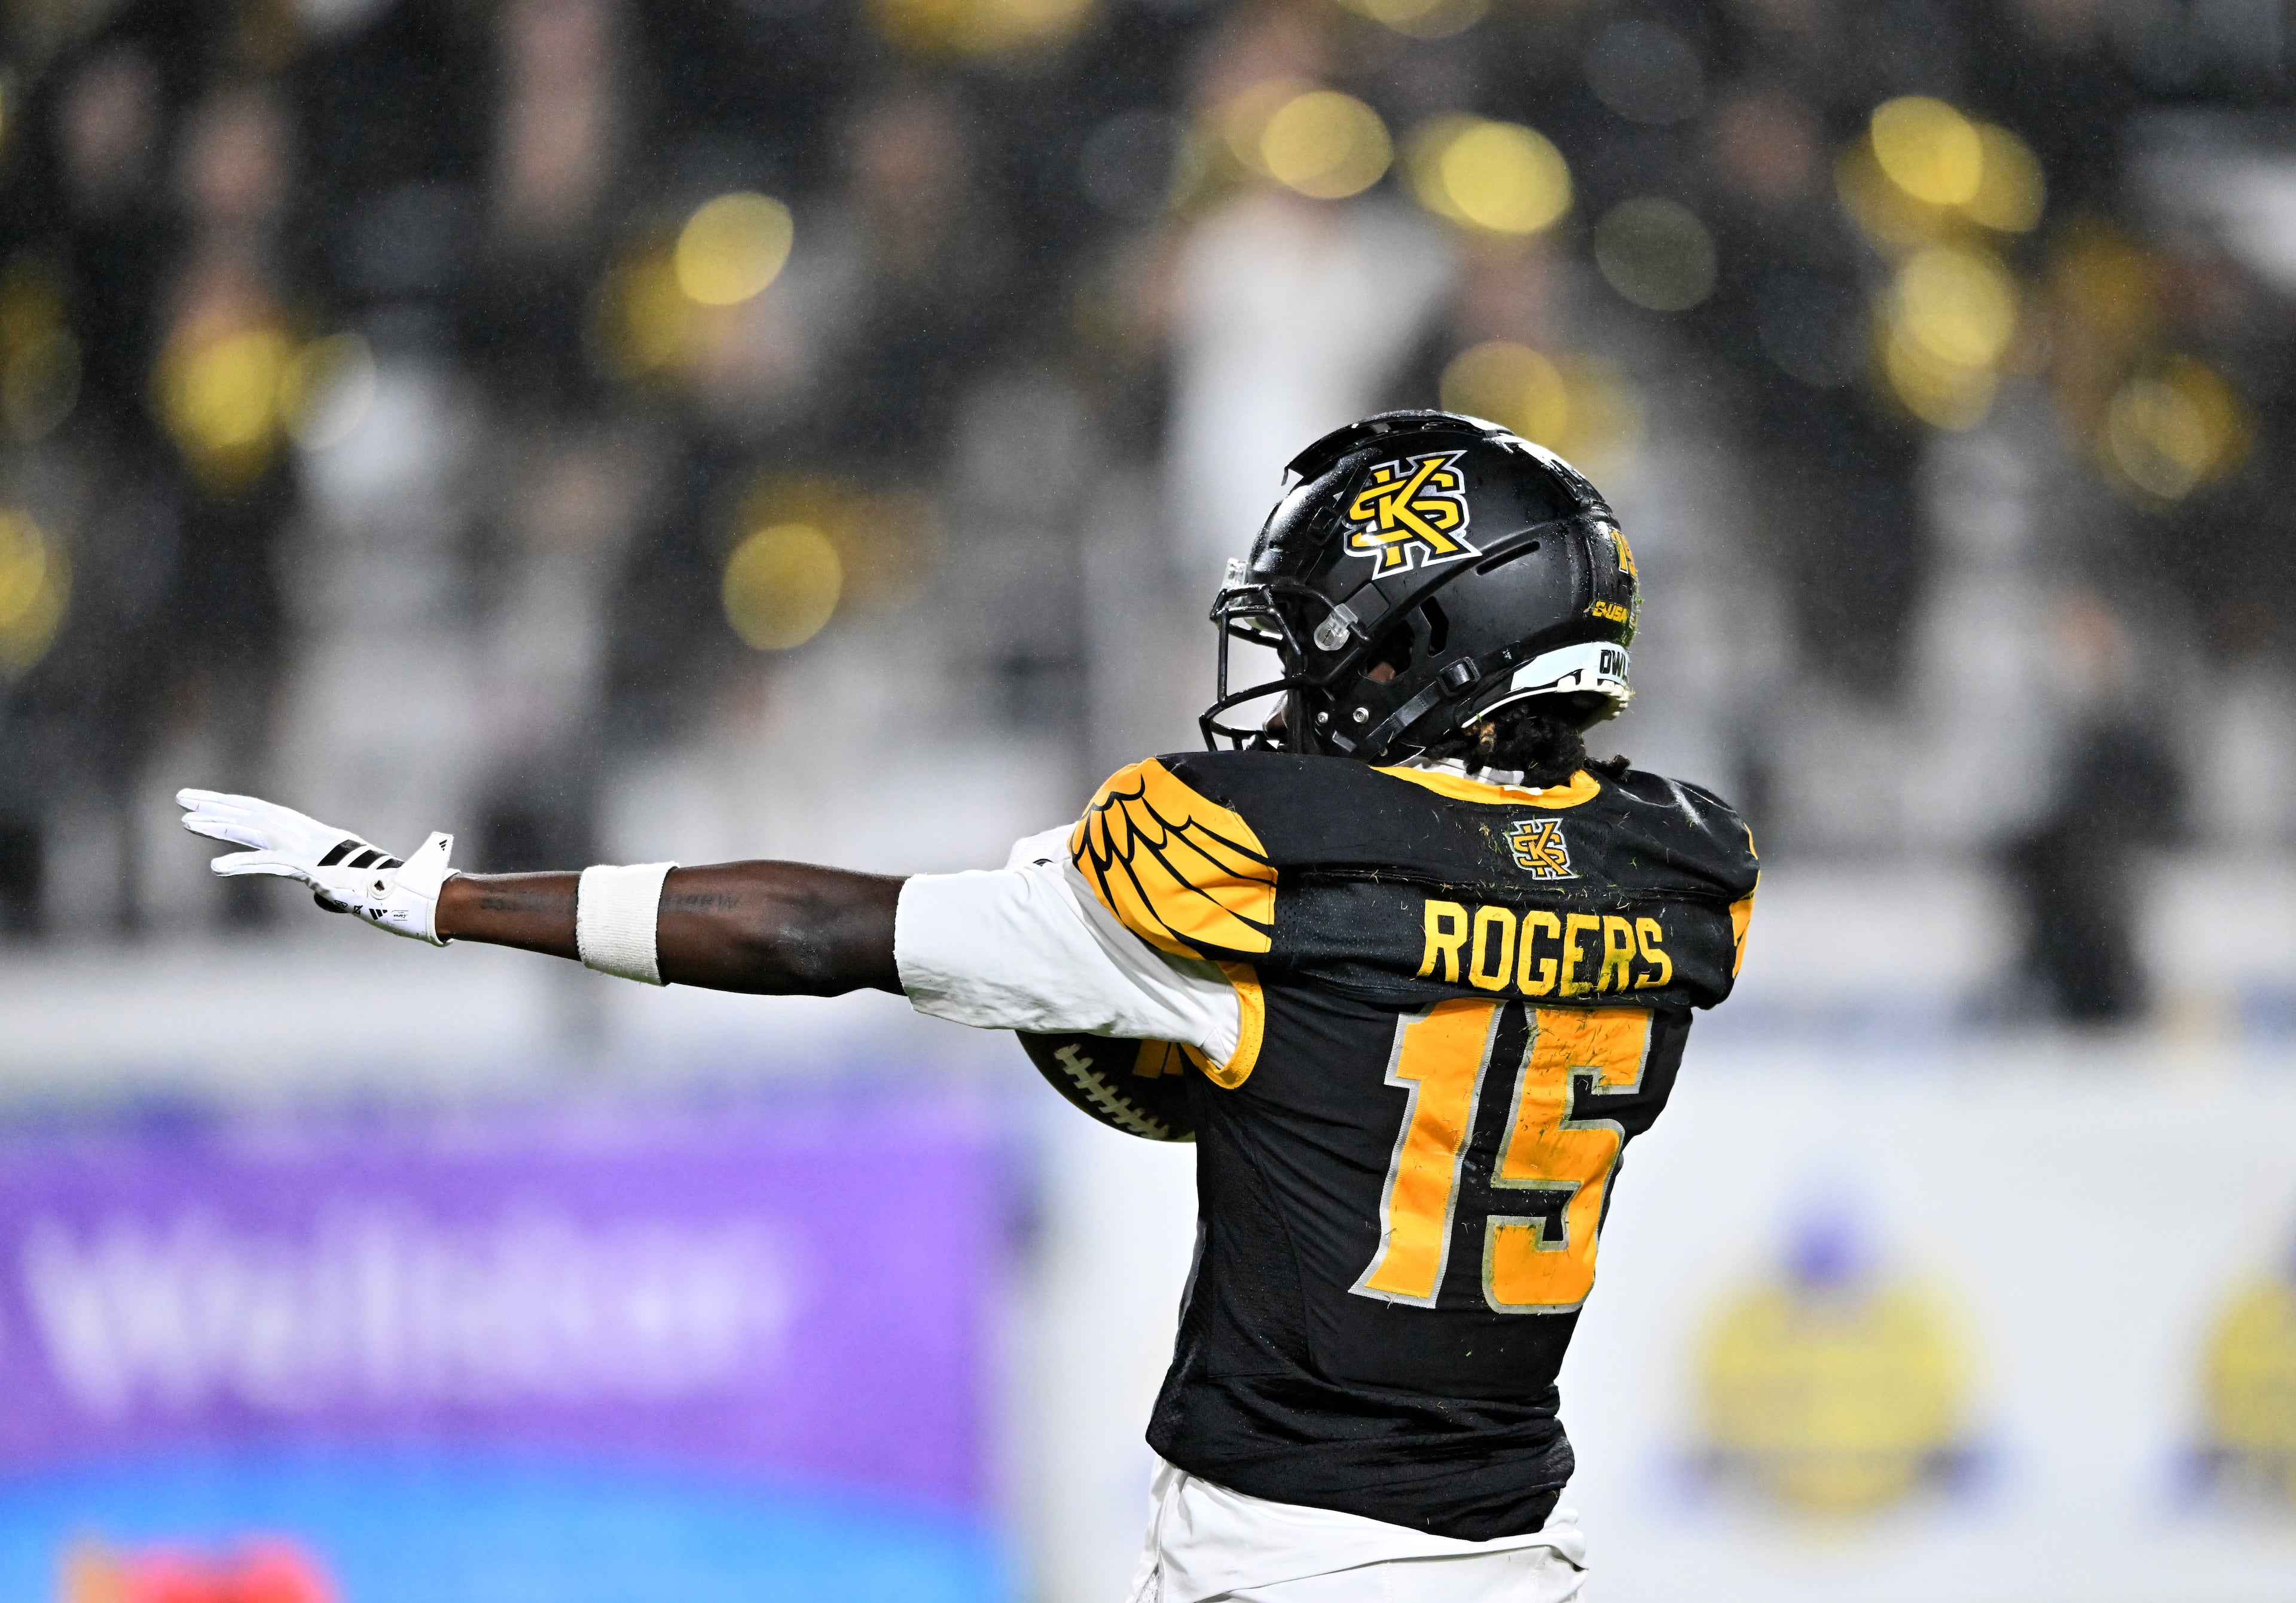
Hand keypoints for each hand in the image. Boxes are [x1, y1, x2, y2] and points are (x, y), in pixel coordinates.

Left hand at [176, 788, 458, 944]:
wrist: (403, 891)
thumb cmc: (380, 889)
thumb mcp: (345, 884)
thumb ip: (326, 885)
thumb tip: (321, 896)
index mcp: (313, 835)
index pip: (266, 815)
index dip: (236, 806)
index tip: (207, 802)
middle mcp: (307, 835)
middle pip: (254, 815)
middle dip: (217, 805)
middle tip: (182, 797)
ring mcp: (308, 848)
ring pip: (256, 831)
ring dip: (220, 826)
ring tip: (185, 822)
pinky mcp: (309, 866)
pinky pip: (270, 864)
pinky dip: (243, 864)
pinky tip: (215, 867)